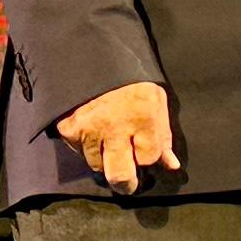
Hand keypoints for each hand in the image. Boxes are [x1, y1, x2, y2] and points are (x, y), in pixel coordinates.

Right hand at [54, 83, 178, 193]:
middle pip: (120, 175)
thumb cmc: (131, 80)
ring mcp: (89, 130)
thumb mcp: (156, 100)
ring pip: (98, 166)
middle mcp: (115, 127)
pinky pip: (79, 153)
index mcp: (144, 117)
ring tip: (108, 142)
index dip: (147, 158)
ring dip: (104, 160)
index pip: (148, 159)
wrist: (92, 55)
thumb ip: (163, 135)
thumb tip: (171, 165)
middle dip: (126, 185)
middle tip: (127, 184)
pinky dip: (86, 148)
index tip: (144, 155)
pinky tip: (92, 132)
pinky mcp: (69, 129)